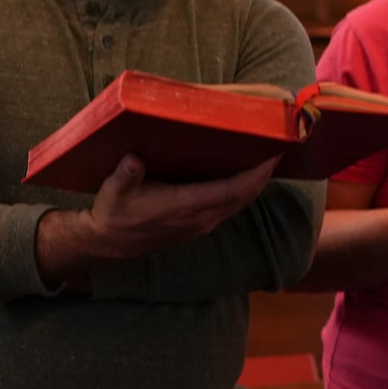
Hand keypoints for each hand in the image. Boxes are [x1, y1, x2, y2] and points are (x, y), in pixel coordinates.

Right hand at [36, 154, 278, 285]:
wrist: (110, 244)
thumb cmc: (114, 214)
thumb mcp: (114, 191)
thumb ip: (126, 175)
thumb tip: (133, 159)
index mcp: (187, 207)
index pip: (235, 190)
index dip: (258, 172)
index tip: (275, 152)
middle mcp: (202, 218)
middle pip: (246, 195)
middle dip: (264, 172)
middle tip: (278, 144)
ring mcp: (202, 224)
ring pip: (239, 201)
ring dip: (255, 181)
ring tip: (265, 154)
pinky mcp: (198, 225)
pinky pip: (229, 205)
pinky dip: (242, 189)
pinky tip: (242, 173)